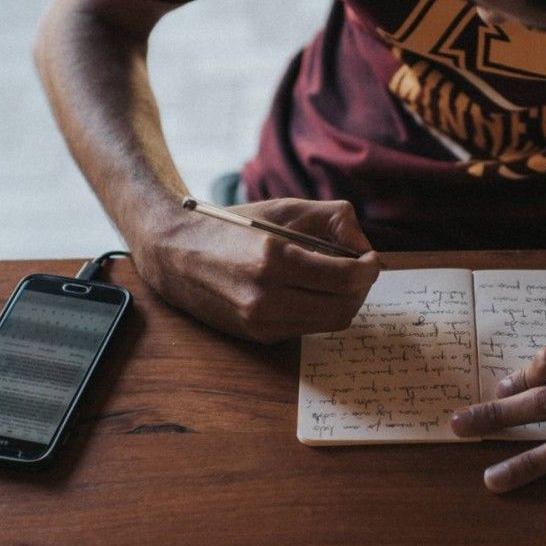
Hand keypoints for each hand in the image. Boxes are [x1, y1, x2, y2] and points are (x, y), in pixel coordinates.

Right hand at [128, 197, 379, 342]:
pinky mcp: (259, 336)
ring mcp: (261, 323)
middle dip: (362, 289)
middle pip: (343, 308)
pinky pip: (308, 328)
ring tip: (341, 279)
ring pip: (329, 323)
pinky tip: (313, 290)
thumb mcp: (283, 208)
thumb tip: (364, 248)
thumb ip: (333, 220)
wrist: (174, 253)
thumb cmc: (232, 226)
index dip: (369, 269)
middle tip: (362, 270)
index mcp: (273, 260)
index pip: (345, 278)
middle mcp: (266, 298)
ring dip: (345, 302)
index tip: (371, 260)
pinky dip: (320, 311)